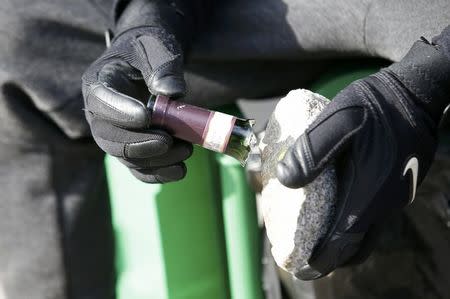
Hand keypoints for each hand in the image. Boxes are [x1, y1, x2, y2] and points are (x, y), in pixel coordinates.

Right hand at [82, 0, 191, 182]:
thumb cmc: (147, 51)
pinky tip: (180, 170)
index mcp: (98, 83)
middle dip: (139, 145)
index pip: (101, 102)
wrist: (147, 62)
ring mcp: (114, 134)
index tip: (147, 116)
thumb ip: (162, 67)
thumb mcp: (155, 47)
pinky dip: (158, 174)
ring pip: (125, 158)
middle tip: (168, 141)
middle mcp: (100, 114)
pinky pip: (139, 169)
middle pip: (108, 138)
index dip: (121, 113)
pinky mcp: (132, 149)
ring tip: (185, 150)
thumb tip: (172, 94)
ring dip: (155, 161)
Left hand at [277, 34, 449, 278]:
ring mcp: (394, 197)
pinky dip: (353, 226)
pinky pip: (373, 218)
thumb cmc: (376, 104)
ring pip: (367, 234)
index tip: (300, 266)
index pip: (343, 240)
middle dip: (331, 257)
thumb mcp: (339, 118)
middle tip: (306, 260)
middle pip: (356, 245)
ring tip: (318, 240)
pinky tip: (337, 213)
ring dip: (342, 243)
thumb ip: (311, 150)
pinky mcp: (397, 187)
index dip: (322, 257)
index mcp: (369, 190)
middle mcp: (384, 201)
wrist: (416, 93)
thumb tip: (286, 179)